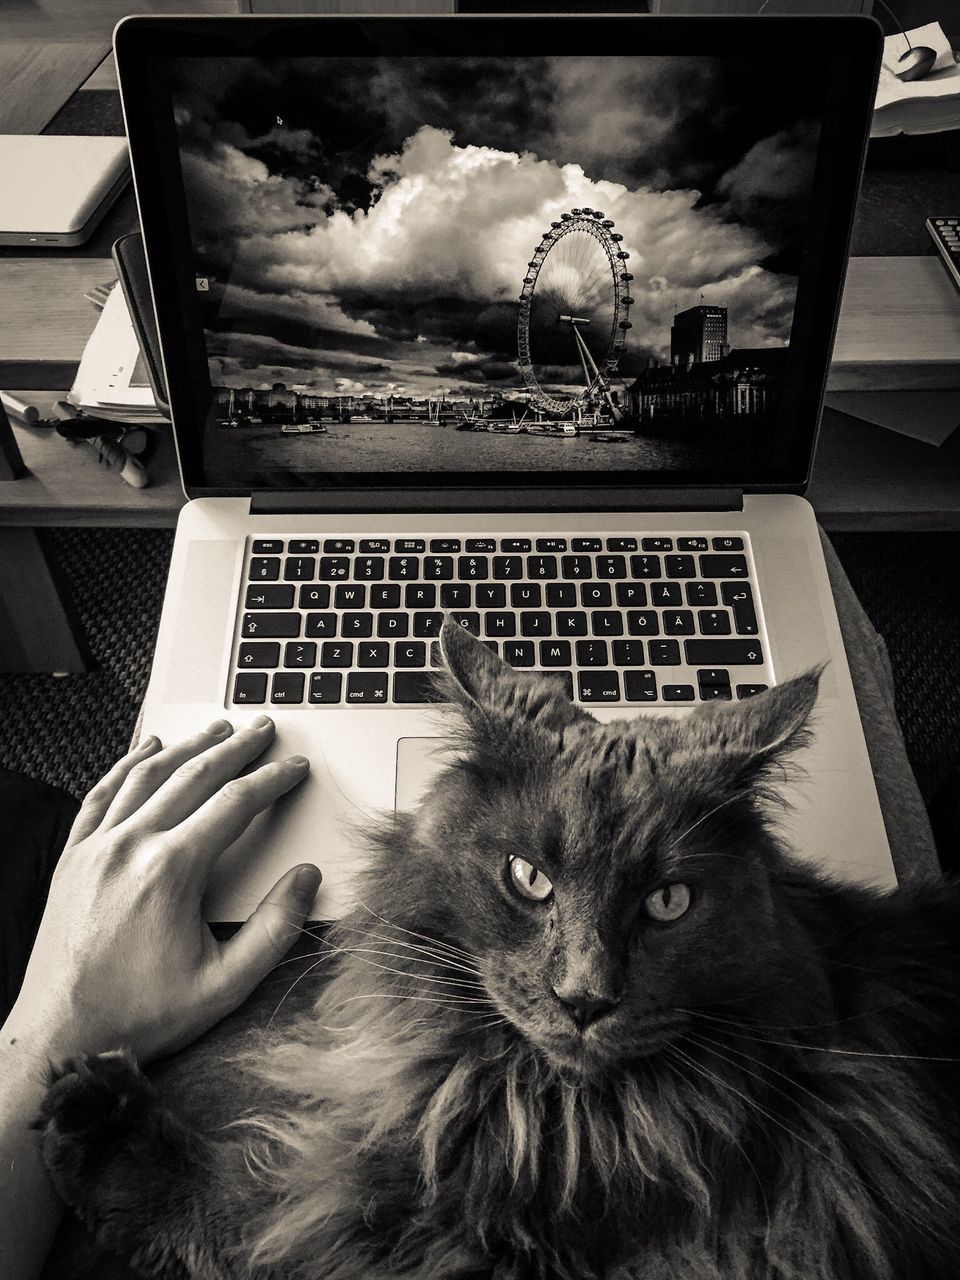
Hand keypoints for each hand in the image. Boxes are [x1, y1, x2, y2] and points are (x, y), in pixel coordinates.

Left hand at [4, 717, 319, 1066]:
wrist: (61, 1038)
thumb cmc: (141, 1015)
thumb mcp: (226, 984)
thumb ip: (276, 928)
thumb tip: (307, 879)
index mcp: (171, 870)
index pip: (235, 804)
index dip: (272, 780)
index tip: (295, 768)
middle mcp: (130, 847)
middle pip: (193, 776)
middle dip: (236, 748)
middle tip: (263, 729)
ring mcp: (95, 848)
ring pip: (147, 776)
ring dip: (187, 747)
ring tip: (216, 728)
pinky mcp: (71, 858)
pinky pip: (101, 795)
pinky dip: (127, 765)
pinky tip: (145, 750)